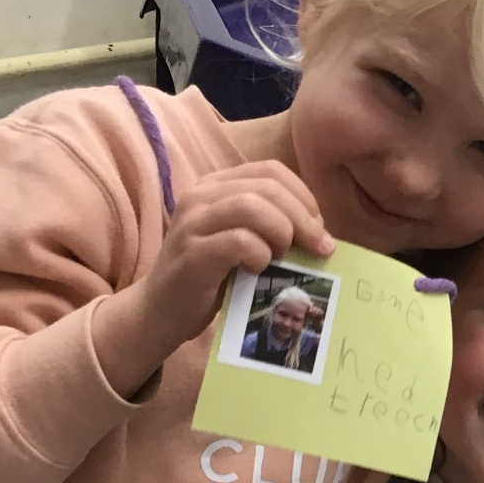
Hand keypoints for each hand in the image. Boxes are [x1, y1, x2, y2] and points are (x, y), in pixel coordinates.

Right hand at [93, 162, 332, 397]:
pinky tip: (257, 269)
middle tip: (319, 248)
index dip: (303, 197)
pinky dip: (260, 255)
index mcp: (216, 186)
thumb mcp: (243, 242)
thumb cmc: (211, 278)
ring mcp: (192, 222)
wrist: (161, 311)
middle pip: (268, 187)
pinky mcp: (192, 253)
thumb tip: (322, 233)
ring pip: (253, 206)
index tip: (318, 229)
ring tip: (282, 257)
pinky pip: (240, 241)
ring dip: (282, 233)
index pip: (271, 171)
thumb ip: (273, 227)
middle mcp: (200, 195)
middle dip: (303, 218)